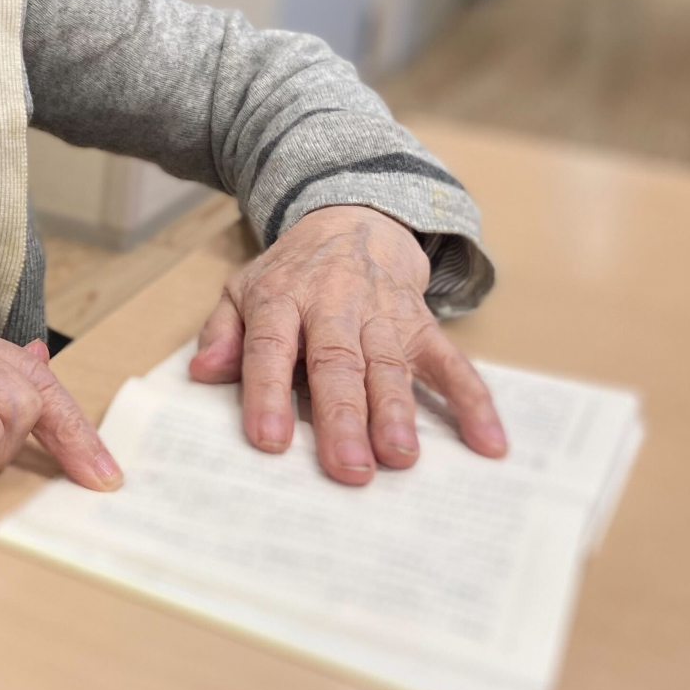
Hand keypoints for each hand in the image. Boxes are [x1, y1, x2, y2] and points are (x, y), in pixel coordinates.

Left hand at [190, 205, 506, 484]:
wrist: (351, 221)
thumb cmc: (290, 275)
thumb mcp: (242, 290)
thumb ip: (222, 334)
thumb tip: (201, 373)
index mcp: (281, 299)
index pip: (271, 346)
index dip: (269, 392)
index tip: (269, 441)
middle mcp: (334, 306)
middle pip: (338, 363)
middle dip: (342, 417)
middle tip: (347, 468)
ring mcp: (383, 315)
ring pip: (390, 366)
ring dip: (397, 413)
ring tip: (400, 458)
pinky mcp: (422, 325)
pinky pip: (452, 363)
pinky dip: (473, 402)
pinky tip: (488, 442)